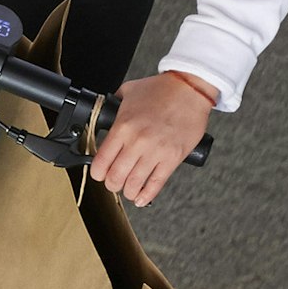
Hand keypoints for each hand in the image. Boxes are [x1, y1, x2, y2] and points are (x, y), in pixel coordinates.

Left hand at [91, 74, 213, 206]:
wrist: (189, 89)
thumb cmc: (160, 89)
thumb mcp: (127, 93)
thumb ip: (113, 105)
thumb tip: (102, 113)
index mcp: (123, 127)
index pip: (102, 160)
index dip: (97, 172)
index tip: (99, 174)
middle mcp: (137, 142)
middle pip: (116, 176)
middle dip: (111, 184)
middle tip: (113, 183)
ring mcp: (156, 152)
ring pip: (135, 183)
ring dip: (128, 191)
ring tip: (127, 190)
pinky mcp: (173, 158)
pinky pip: (157, 183)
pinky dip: (147, 195)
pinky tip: (141, 199)